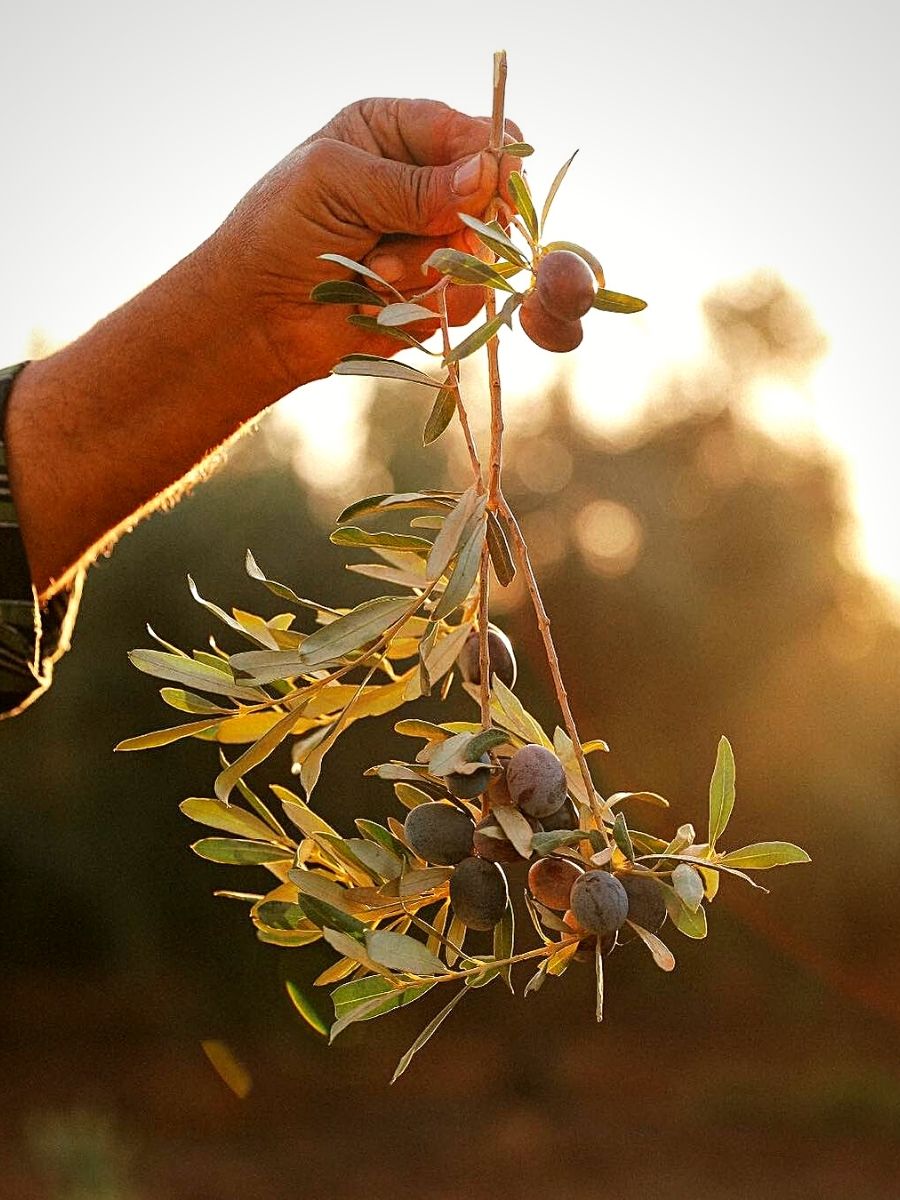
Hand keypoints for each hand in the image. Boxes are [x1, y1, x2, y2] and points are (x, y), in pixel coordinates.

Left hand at [211, 98, 521, 388]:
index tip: (498, 184)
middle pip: (488, 196)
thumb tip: (485, 176)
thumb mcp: (334, 183)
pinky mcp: (434, 296)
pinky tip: (377, 299)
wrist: (256, 316)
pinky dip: (423, 303)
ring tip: (371, 269)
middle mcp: (420, 185)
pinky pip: (465, 300)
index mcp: (393, 134)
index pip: (469, 132)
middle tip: (420, 234)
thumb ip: (409, 184)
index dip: (492, 158)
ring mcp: (431, 243)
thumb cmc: (278, 232)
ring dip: (424, 267)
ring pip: (478, 254)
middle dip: (455, 222)